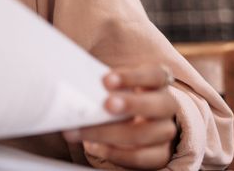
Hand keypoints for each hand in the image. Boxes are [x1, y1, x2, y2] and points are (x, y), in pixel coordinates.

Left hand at [64, 63, 179, 169]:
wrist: (126, 123)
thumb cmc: (113, 96)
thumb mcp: (110, 86)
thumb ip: (100, 84)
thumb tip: (68, 83)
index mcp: (156, 82)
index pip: (155, 74)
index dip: (133, 77)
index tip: (106, 80)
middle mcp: (166, 106)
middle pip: (160, 105)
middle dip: (132, 104)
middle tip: (106, 104)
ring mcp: (164, 131)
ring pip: (148, 134)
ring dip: (112, 133)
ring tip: (85, 132)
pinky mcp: (158, 154)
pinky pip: (142, 158)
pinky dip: (116, 154)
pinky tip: (94, 147)